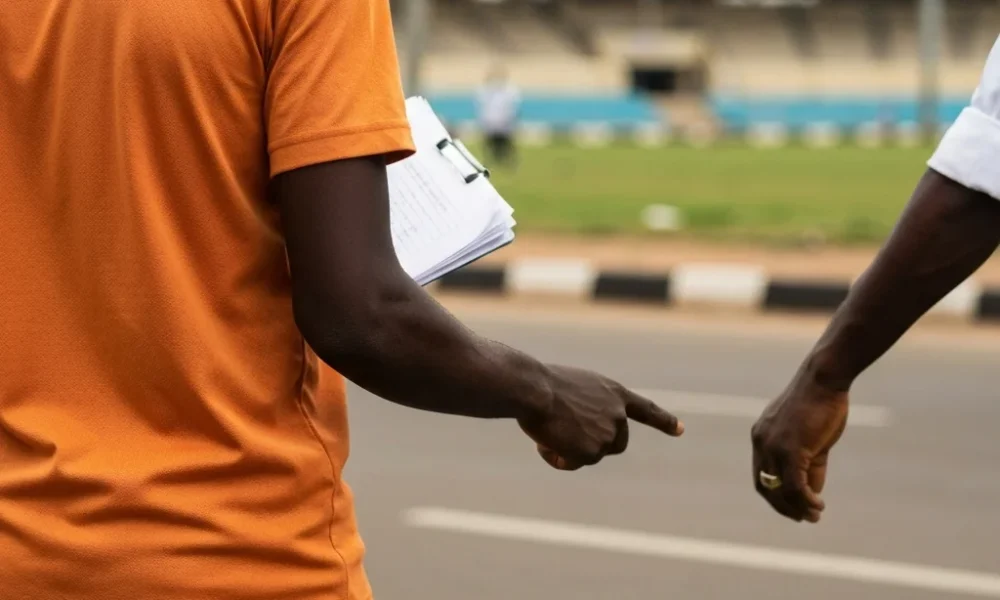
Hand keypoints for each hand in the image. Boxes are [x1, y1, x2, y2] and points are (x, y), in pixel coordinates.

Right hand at [517, 365, 683, 470]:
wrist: (535, 390)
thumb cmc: (543, 384)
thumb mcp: (575, 388)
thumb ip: (588, 407)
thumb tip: (576, 432)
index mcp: (613, 392)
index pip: (646, 409)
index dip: (664, 421)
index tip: (680, 430)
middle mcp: (618, 414)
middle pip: (615, 444)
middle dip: (594, 446)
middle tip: (565, 437)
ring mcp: (608, 434)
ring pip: (590, 454)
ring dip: (568, 450)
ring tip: (548, 431)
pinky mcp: (594, 452)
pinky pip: (573, 463)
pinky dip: (557, 458)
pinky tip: (545, 441)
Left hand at [751, 374, 848, 522]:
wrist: (823, 380)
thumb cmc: (820, 404)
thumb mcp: (811, 438)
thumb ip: (809, 465)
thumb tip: (811, 494)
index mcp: (761, 437)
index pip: (761, 475)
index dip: (774, 495)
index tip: (792, 506)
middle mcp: (761, 443)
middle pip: (765, 486)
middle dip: (783, 506)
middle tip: (803, 518)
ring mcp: (773, 447)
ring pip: (780, 489)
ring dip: (797, 507)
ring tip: (814, 515)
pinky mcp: (790, 450)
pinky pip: (794, 485)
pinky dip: (806, 499)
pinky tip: (818, 505)